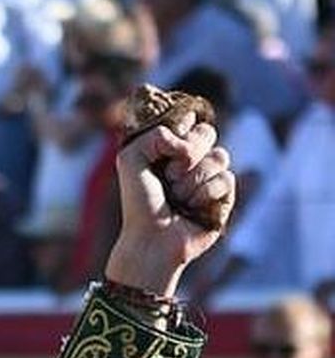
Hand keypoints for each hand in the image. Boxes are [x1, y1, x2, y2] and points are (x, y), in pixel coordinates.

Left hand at [105, 116, 234, 294]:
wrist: (151, 239)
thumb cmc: (138, 203)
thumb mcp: (131, 160)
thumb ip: (153, 134)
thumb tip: (185, 137)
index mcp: (170, 148)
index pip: (188, 119)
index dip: (180, 128)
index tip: (166, 147)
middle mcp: (192, 160)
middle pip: (207, 132)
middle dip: (188, 152)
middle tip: (169, 175)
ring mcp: (210, 176)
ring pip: (221, 155)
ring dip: (194, 178)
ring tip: (178, 197)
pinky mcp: (225, 196)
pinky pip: (227, 178)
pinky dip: (205, 192)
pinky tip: (192, 207)